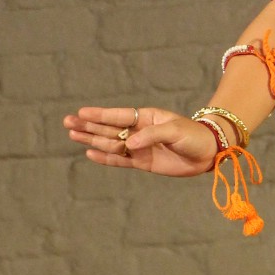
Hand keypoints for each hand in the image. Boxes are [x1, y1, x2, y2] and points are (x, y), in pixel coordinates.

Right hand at [62, 105, 222, 176]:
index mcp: (146, 117)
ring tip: (73, 135)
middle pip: (108, 128)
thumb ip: (152, 135)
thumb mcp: (175, 131)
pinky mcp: (142, 162)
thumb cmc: (193, 136)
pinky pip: (120, 160)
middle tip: (68, 122)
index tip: (82, 113)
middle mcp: (139, 131)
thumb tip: (129, 143)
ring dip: (92, 140)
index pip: (119, 116)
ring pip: (110, 143)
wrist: (207, 153)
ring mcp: (139, 147)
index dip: (100, 115)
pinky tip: (90, 153)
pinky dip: (105, 158)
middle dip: (88, 125)